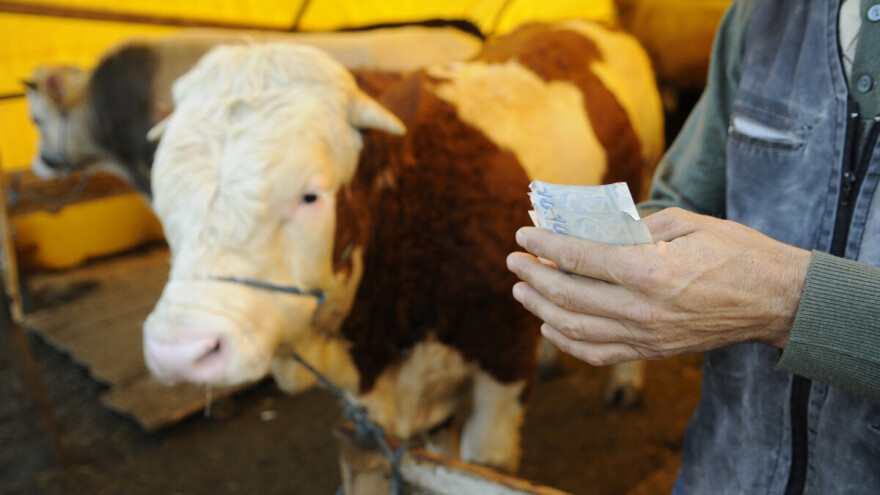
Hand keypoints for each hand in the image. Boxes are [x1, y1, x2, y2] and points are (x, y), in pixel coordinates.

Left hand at [506, 207, 810, 365]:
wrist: (776, 301)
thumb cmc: (737, 252)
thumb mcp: (686, 223)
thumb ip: (634, 227)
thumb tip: (590, 229)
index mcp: (649, 271)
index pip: (578, 258)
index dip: (544, 245)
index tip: (522, 233)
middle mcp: (641, 309)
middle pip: (567, 296)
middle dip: (533, 276)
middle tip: (513, 260)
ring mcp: (646, 336)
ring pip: (575, 328)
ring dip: (541, 309)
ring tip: (521, 290)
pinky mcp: (652, 351)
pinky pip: (598, 353)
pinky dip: (567, 342)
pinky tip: (550, 326)